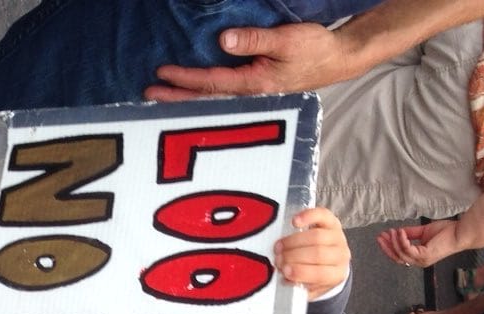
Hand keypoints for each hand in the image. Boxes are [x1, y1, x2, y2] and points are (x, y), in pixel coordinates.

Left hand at [146, 24, 352, 100]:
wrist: (336, 60)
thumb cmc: (313, 48)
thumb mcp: (285, 38)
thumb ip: (253, 40)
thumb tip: (222, 41)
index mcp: (256, 84)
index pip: (212, 83)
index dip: (185, 79)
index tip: (162, 74)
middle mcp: (251, 98)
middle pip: (206, 101)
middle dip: (175, 99)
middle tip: (147, 97)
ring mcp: (253, 100)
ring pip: (212, 104)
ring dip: (185, 103)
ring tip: (159, 102)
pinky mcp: (256, 96)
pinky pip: (222, 101)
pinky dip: (201, 100)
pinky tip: (188, 99)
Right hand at [275, 208, 349, 299]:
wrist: (332, 261)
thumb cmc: (318, 273)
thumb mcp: (311, 287)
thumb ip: (300, 285)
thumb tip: (286, 279)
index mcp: (336, 274)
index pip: (320, 273)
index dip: (300, 272)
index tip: (285, 271)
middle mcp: (340, 255)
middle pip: (317, 253)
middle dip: (293, 256)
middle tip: (278, 259)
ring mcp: (337, 236)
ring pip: (316, 237)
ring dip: (293, 242)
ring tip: (280, 247)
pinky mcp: (332, 221)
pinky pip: (321, 215)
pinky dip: (307, 216)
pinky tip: (295, 222)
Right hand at [375, 219, 462, 269]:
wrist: (460, 233)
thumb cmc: (446, 232)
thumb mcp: (424, 232)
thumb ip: (411, 233)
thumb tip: (398, 232)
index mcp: (419, 257)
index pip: (400, 255)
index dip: (390, 247)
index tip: (383, 236)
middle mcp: (419, 261)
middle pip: (397, 257)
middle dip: (387, 247)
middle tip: (380, 236)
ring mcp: (422, 260)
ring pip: (401, 254)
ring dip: (393, 243)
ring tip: (390, 232)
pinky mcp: (425, 256)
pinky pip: (408, 250)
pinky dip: (402, 241)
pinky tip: (399, 231)